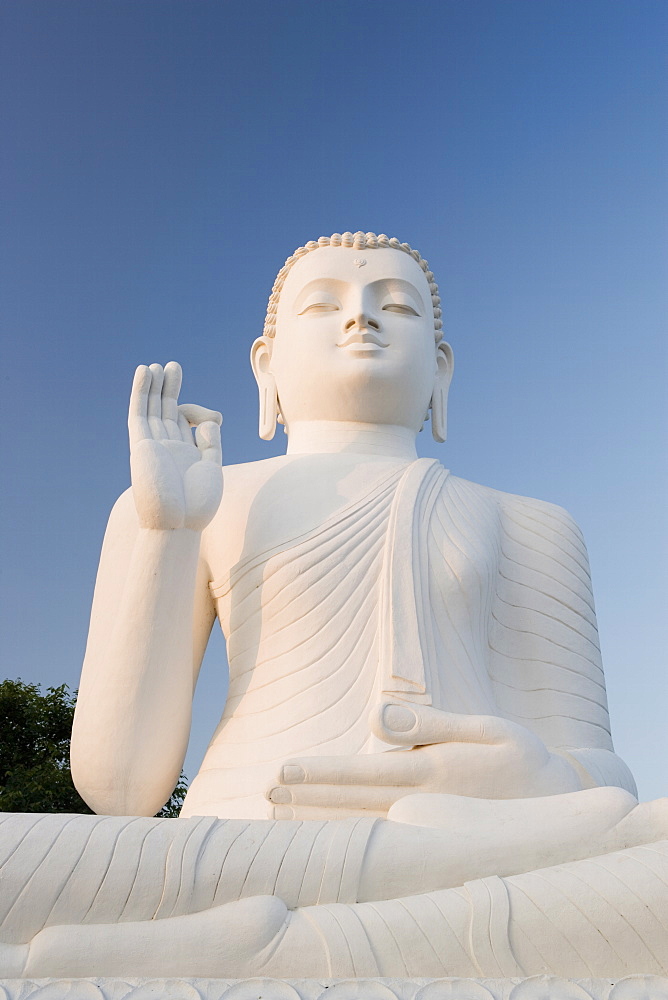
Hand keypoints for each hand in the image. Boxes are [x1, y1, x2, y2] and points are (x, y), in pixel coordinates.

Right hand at [128, 362, 222, 530]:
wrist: (178, 523)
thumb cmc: (198, 504)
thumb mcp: (212, 467)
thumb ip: (211, 442)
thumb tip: (210, 421)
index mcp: (184, 454)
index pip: (186, 422)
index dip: (198, 412)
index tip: (215, 417)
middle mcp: (166, 448)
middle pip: (165, 411)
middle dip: (170, 388)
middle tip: (174, 366)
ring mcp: (153, 445)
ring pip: (151, 408)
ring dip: (153, 386)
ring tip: (158, 366)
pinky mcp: (140, 445)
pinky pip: (138, 413)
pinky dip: (140, 392)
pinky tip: (144, 372)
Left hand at [266, 701, 582, 818]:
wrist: (562, 807)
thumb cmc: (521, 757)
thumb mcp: (486, 727)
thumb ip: (429, 724)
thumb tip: (377, 718)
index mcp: (434, 772)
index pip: (362, 773)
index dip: (319, 773)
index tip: (282, 771)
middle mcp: (425, 806)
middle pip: (351, 803)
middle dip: (305, 798)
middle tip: (265, 791)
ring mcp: (429, 828)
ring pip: (360, 827)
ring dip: (316, 821)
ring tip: (276, 813)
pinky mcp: (435, 840)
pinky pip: (381, 841)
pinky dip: (345, 837)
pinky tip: (320, 832)